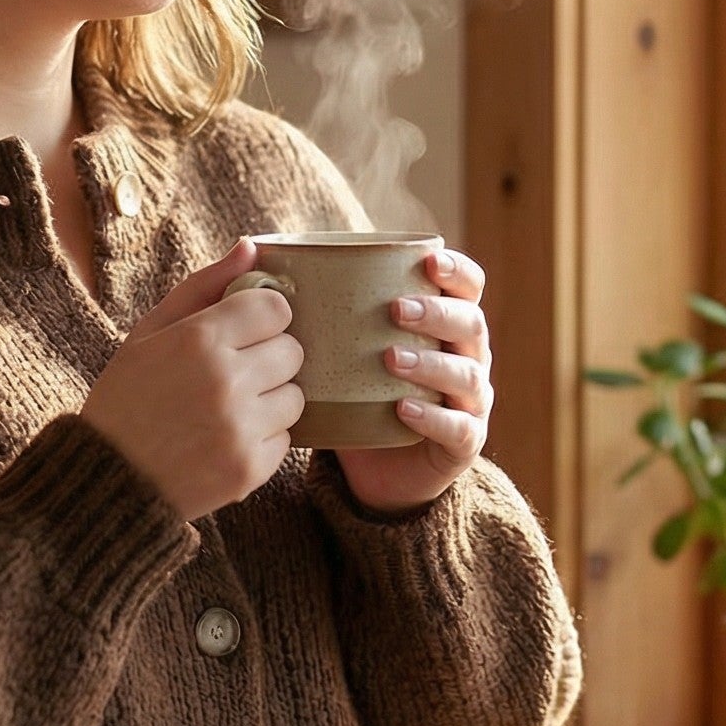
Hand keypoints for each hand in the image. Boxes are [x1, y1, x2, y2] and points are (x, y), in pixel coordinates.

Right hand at [80, 238, 303, 522]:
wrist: (106, 480)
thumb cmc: (126, 397)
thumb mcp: (148, 331)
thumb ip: (202, 285)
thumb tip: (251, 247)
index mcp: (199, 339)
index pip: (276, 308)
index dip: (262, 318)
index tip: (243, 331)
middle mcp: (226, 381)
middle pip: (293, 351)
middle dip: (269, 358)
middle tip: (234, 374)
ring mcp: (240, 429)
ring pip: (295, 397)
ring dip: (271, 400)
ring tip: (229, 409)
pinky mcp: (250, 470)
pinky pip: (286, 440)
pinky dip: (262, 439)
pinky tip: (225, 440)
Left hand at [336, 246, 493, 514]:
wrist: (376, 472)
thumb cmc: (359, 397)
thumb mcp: (342, 353)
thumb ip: (316, 309)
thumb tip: (254, 254)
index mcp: (446, 328)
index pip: (468, 289)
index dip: (457, 272)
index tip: (429, 262)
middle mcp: (467, 359)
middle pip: (471, 325)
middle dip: (437, 313)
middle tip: (395, 310)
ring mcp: (470, 403)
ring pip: (467, 375)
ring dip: (431, 363)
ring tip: (391, 358)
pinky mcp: (463, 444)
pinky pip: (458, 428)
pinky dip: (432, 417)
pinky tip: (403, 409)